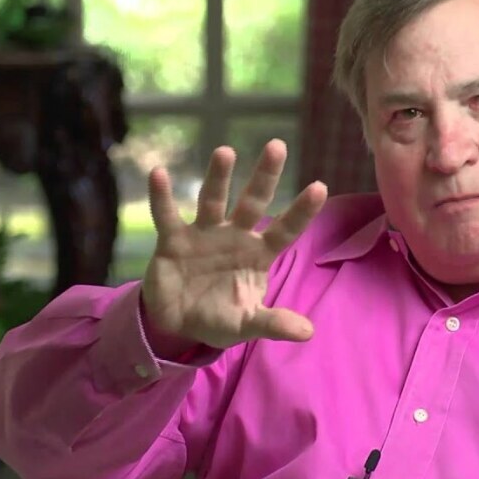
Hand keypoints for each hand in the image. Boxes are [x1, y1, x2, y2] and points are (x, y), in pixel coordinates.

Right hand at [140, 139, 327, 357]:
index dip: (301, 211)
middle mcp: (234, 236)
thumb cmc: (219, 318)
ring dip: (218, 178)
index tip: (320, 186)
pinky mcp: (173, 239)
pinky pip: (167, 214)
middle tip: (277, 146)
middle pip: (253, 202)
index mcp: (258, 254)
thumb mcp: (246, 324)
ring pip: (213, 200)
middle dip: (265, 176)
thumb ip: (273, 323)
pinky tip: (158, 173)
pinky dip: (161, 196)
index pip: (285, 229)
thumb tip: (308, 332)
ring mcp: (204, 234)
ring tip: (226, 152)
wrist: (176, 324)